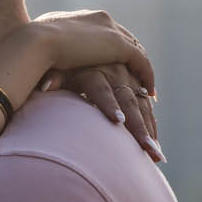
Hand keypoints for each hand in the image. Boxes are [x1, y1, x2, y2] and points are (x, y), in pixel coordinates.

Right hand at [23, 10, 154, 94]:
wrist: (35, 42)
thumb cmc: (28, 49)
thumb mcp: (40, 50)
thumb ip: (50, 57)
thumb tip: (43, 76)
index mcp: (82, 18)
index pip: (105, 31)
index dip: (112, 49)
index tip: (117, 64)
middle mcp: (100, 19)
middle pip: (125, 38)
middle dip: (133, 57)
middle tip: (139, 76)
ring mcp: (110, 30)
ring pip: (135, 51)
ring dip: (141, 70)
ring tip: (146, 90)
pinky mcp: (117, 44)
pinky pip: (140, 61)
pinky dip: (146, 75)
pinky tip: (149, 93)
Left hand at [43, 61, 163, 162]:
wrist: (83, 45)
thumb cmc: (64, 64)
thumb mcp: (59, 69)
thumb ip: (54, 78)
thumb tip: (46, 86)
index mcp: (94, 71)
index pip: (101, 90)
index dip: (108, 104)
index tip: (117, 121)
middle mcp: (115, 74)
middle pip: (128, 102)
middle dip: (139, 127)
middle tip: (148, 150)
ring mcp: (129, 79)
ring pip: (142, 106)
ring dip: (150, 130)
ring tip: (156, 156)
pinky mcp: (137, 85)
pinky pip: (146, 107)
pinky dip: (151, 125)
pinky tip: (155, 145)